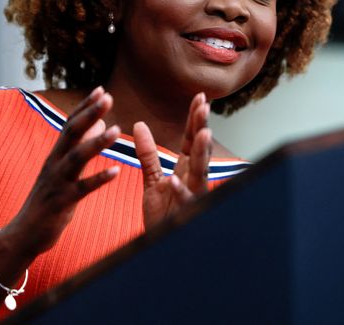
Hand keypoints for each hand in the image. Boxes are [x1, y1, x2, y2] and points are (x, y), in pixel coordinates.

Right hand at [12, 87, 120, 254]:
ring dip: (97, 143)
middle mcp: (54, 164)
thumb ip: (78, 148)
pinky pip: (82, 189)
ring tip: (117, 130)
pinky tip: (116, 172)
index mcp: (56, 155)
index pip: (71, 125)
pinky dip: (99, 180)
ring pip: (76, 158)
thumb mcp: (61, 171)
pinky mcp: (61, 203)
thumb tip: (98, 125)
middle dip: (90, 114)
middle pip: (72, 133)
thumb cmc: (48, 200)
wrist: (24, 233)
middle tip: (108, 98)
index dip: (85, 107)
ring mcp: (57, 183)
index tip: (101, 90)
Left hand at [133, 93, 212, 229]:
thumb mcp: (152, 180)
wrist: (160, 247)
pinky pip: (184, 202)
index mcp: (184, 169)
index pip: (191, 139)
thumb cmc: (162, 214)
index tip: (199, 97)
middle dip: (202, 128)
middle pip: (199, 149)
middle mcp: (192, 179)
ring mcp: (192, 196)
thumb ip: (148, 154)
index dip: (195, 119)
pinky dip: (181, 191)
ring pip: (200, 172)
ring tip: (203, 134)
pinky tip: (176, 181)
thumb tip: (139, 124)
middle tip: (204, 106)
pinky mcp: (185, 215)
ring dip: (201, 153)